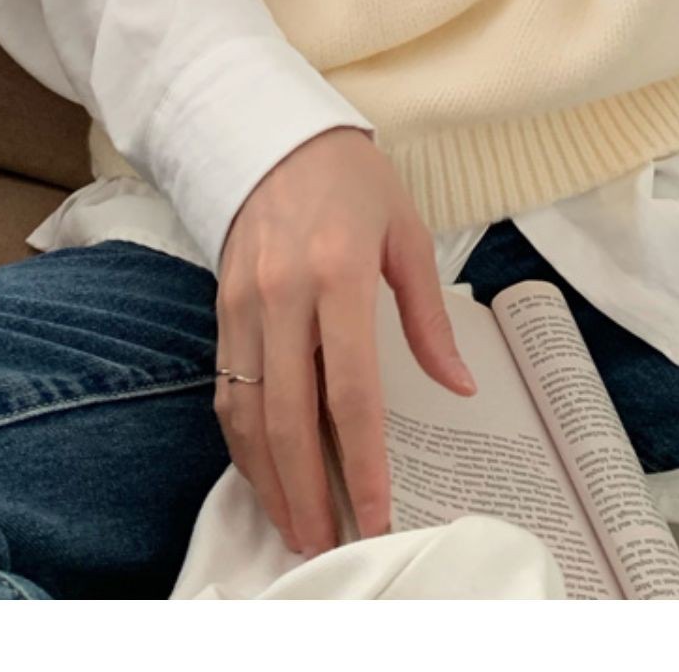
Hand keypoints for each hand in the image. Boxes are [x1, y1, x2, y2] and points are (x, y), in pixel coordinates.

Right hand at [214, 125, 477, 556]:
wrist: (273, 132)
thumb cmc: (352, 181)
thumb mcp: (407, 234)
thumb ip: (429, 317)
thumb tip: (459, 386)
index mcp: (338, 274)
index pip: (350, 390)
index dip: (362, 462)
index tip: (377, 514)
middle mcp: (283, 295)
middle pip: (289, 417)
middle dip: (308, 492)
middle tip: (330, 546)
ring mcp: (242, 303)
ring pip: (248, 413)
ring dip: (268, 479)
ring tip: (296, 527)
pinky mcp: (219, 307)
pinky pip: (226, 388)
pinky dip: (241, 441)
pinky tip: (263, 474)